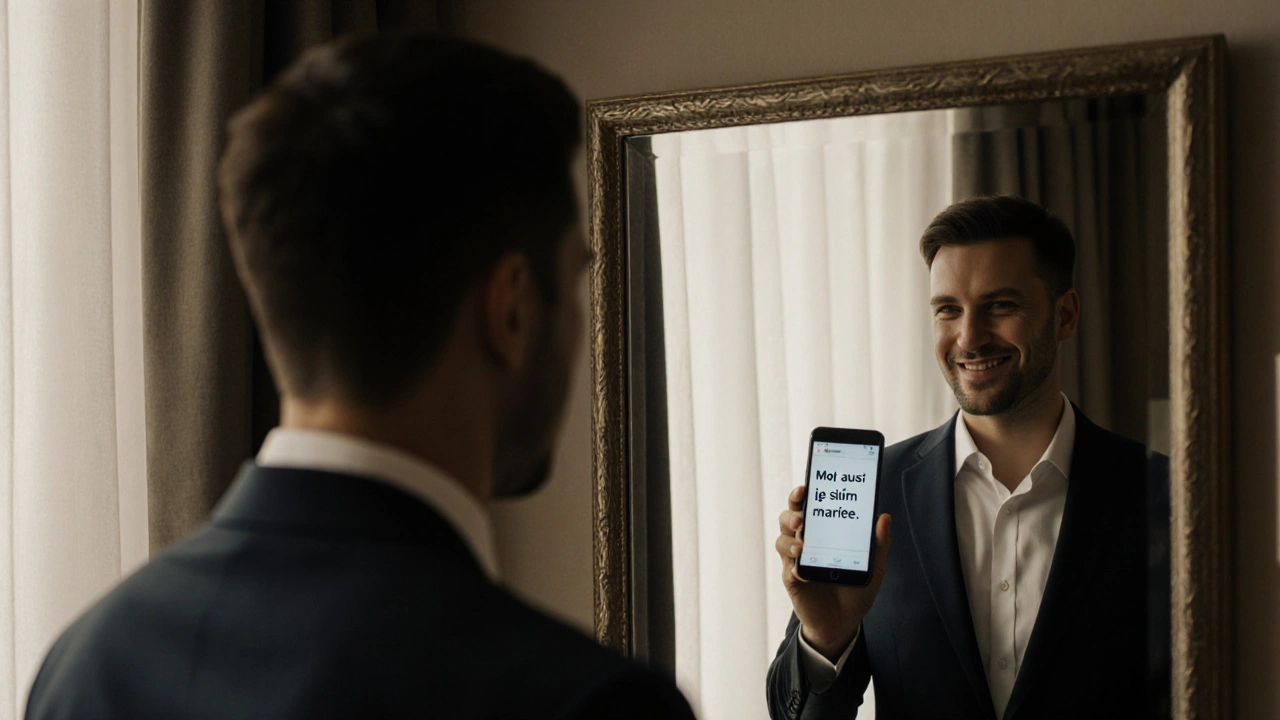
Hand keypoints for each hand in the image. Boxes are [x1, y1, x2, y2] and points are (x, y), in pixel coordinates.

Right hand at [775, 485, 890, 661]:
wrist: (844, 623)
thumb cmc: (855, 590)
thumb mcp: (872, 566)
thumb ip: (878, 544)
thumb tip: (884, 517)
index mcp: (822, 533)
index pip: (808, 507)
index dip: (802, 495)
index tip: (806, 486)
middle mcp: (805, 542)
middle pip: (788, 518)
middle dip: (791, 511)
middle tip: (801, 515)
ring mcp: (796, 561)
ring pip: (782, 539)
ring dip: (789, 538)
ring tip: (802, 544)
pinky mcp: (792, 580)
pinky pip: (787, 568)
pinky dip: (793, 566)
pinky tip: (802, 569)